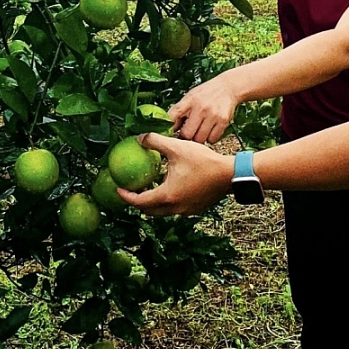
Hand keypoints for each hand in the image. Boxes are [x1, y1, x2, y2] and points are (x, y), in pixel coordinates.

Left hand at [117, 133, 233, 215]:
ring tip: (150, 185)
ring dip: (154, 200)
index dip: (126, 196)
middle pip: (149, 210)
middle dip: (138, 201)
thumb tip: (139, 137)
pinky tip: (170, 185)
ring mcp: (186, 211)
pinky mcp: (195, 209)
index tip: (119, 188)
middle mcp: (175, 208)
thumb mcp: (177, 148)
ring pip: (162, 210)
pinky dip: (168, 200)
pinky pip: (175, 208)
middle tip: (132, 188)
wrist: (230, 174)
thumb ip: (155, 142)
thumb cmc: (203, 161)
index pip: (139, 202)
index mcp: (167, 196)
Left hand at [169, 74, 239, 143]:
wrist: (228, 87)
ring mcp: (212, 115)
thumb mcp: (190, 97)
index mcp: (189, 101)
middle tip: (188, 133)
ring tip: (200, 131)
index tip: (169, 132)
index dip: (168, 128)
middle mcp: (200, 108)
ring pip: (200, 139)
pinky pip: (212, 139)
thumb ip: (179, 111)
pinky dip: (210, 138)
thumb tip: (170, 129)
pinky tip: (209, 131)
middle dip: (186, 136)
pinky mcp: (223, 121)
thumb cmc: (206, 93)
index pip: (172, 117)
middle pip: (187, 134)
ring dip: (198, 138)